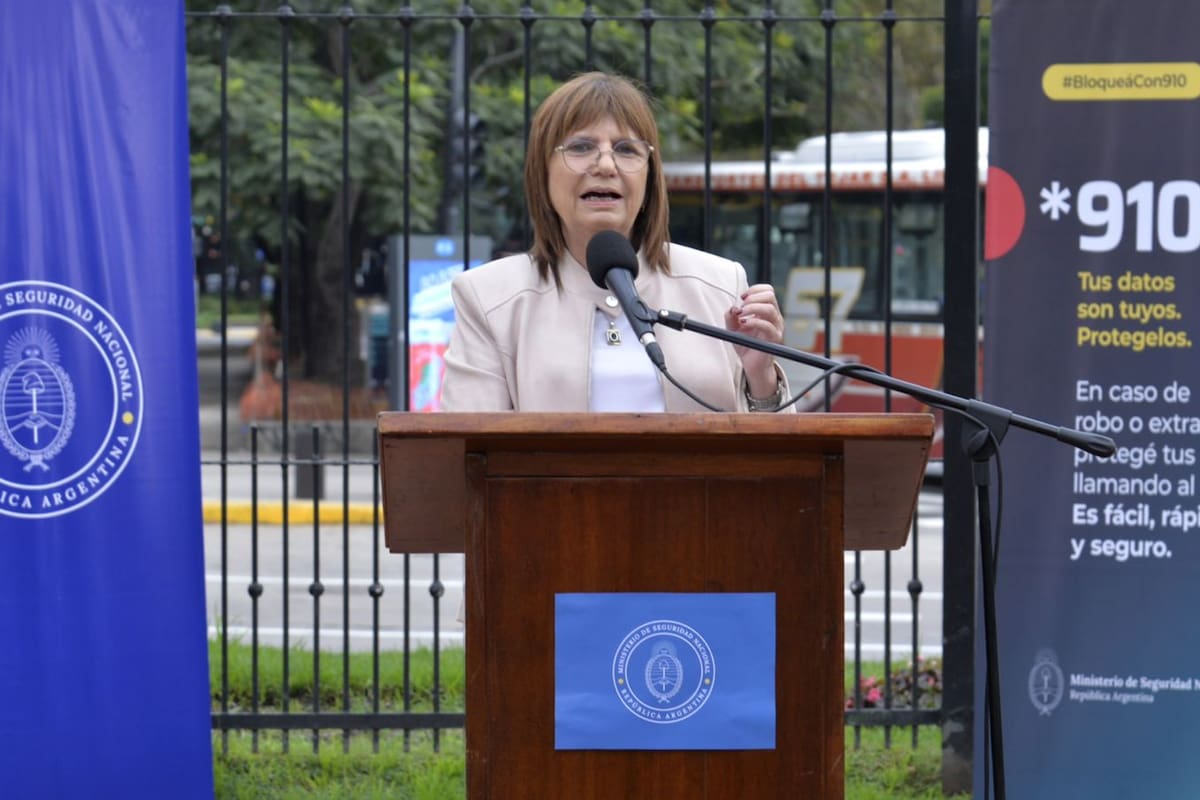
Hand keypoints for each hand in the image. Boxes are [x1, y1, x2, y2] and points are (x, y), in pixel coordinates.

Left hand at [724, 283, 783, 398]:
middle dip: (753, 297)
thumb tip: (733, 308)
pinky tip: (744, 324)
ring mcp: (776, 327)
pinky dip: (753, 322)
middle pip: (770, 295)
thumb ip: (730, 316)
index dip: (754, 289)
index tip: (742, 297)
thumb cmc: (745, 344)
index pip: (767, 290)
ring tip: (741, 316)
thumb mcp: (733, 328)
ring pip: (769, 309)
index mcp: (766, 310)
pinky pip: (767, 326)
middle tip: (742, 307)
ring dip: (752, 308)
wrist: (751, 364)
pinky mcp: (774, 338)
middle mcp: (774, 316)